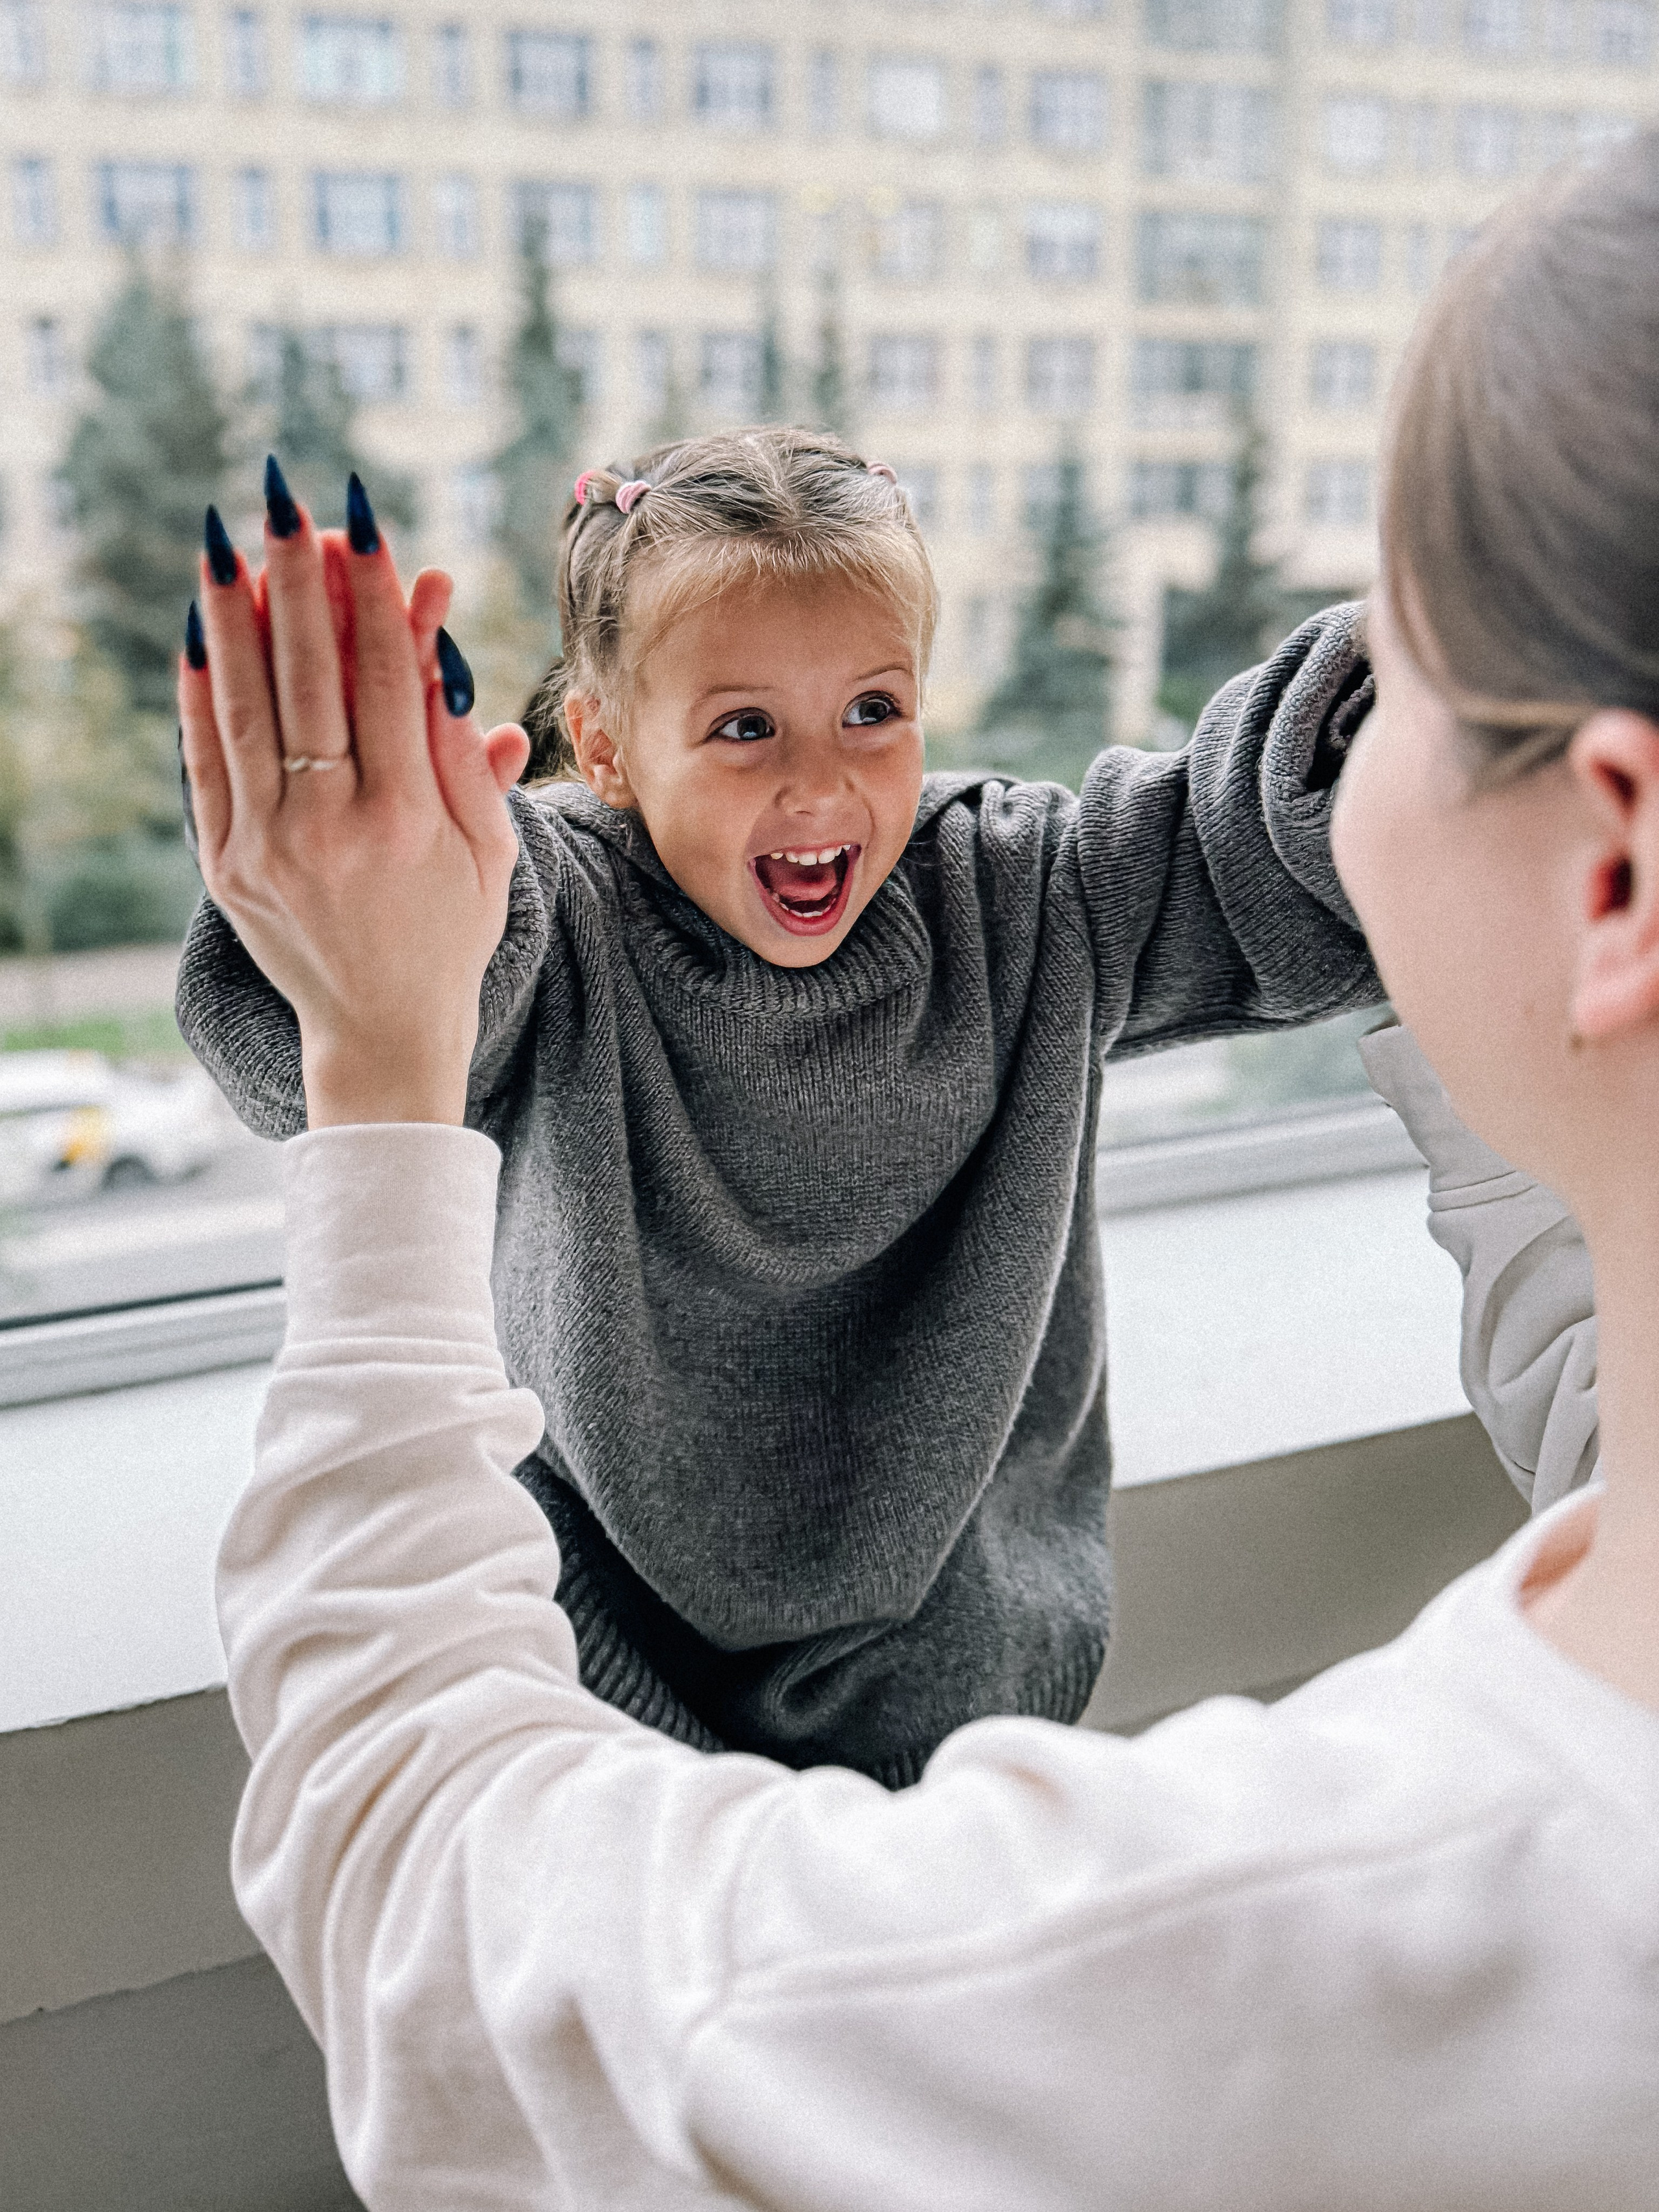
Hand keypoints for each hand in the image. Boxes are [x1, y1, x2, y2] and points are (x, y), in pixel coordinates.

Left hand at [179, 479, 529, 1127]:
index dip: (374, 596)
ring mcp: (268, 848)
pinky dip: (201, 693)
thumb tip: (440, 639)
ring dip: (234, 617)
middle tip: (287, 503)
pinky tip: (198, 634)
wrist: (383, 1031)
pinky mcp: (224, 864)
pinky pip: (205, 761)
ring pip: (246, 709)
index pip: (385, 681)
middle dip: (300, 581)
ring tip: (225, 543)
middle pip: (310, 679)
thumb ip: (464, 747)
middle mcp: (332, 830)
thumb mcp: (486, 848)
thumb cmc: (449, 932)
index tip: (364, 525)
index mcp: (409, 824)